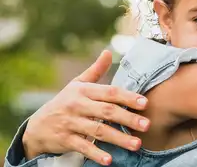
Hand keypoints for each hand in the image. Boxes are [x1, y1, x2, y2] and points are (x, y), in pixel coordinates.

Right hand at [22, 50, 149, 165]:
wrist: (37, 126)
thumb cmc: (64, 102)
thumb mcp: (77, 84)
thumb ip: (96, 70)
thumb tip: (108, 52)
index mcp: (83, 91)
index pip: (109, 92)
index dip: (128, 97)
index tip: (145, 103)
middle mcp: (77, 105)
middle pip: (107, 112)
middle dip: (128, 118)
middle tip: (147, 125)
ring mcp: (71, 123)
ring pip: (98, 131)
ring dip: (119, 139)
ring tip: (137, 144)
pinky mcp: (65, 140)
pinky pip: (83, 147)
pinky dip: (96, 154)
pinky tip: (110, 160)